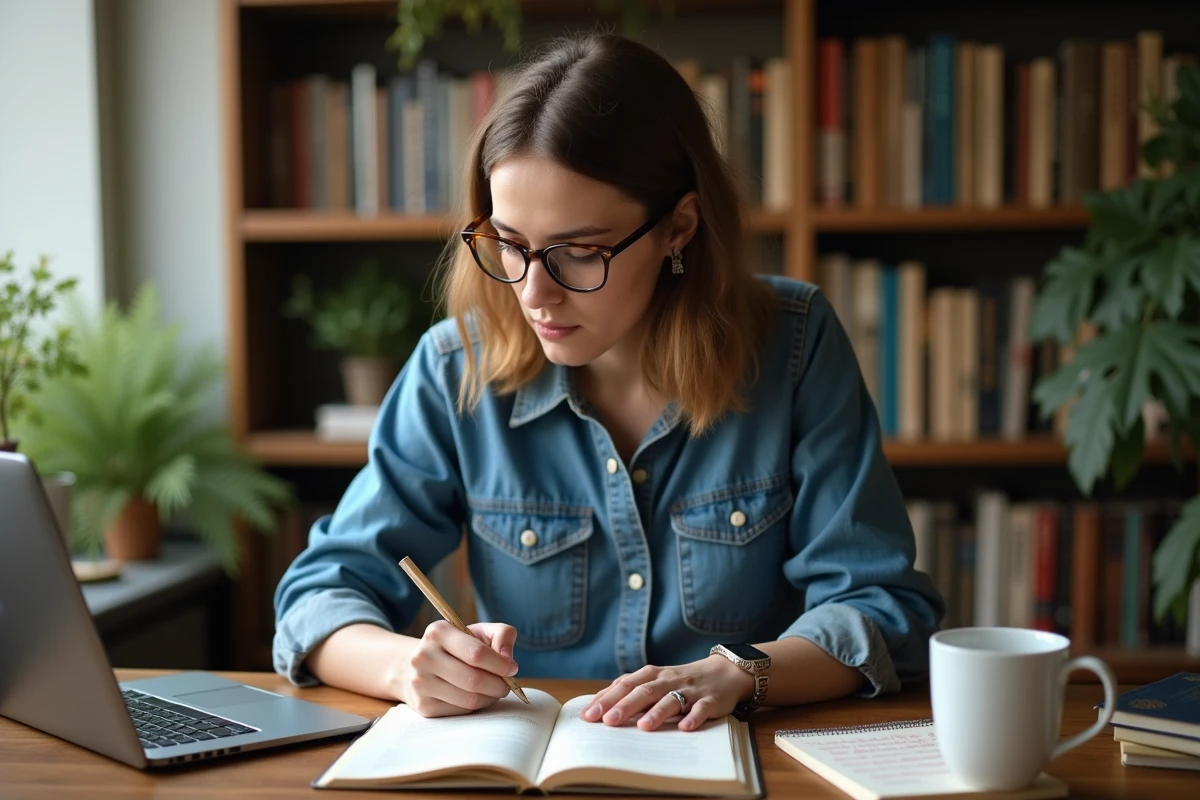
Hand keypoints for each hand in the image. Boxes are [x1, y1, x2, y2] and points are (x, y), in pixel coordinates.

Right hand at [395, 620, 519, 716]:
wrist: (420, 665)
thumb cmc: (458, 646)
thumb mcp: (479, 631)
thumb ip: (501, 634)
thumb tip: (508, 660)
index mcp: (438, 632)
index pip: (476, 653)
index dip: (500, 664)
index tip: (512, 669)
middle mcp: (424, 656)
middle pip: (474, 680)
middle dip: (499, 685)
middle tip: (507, 685)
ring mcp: (420, 683)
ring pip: (469, 699)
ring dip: (490, 697)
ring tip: (494, 690)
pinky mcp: (423, 705)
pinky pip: (461, 712)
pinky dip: (476, 706)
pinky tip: (476, 696)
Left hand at [580, 654, 754, 731]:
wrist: (722, 673)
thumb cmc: (679, 681)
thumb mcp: (654, 681)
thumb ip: (630, 691)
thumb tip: (597, 706)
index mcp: (651, 675)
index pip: (624, 685)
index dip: (606, 699)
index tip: (588, 715)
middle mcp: (668, 680)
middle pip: (644, 691)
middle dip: (624, 706)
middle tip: (607, 721)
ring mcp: (689, 690)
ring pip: (671, 699)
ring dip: (657, 712)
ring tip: (643, 727)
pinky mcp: (710, 701)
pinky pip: (701, 709)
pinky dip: (693, 717)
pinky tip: (685, 727)